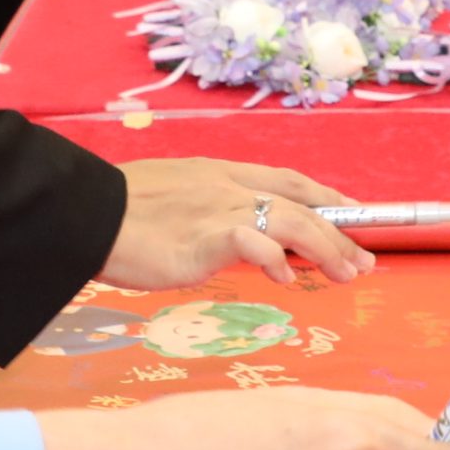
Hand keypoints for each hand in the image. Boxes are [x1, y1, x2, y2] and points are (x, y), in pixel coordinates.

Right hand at [106, 159, 377, 288]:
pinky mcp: (206, 233)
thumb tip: (240, 242)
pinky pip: (256, 240)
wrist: (84, 214)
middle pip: (300, 202)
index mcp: (219, 173)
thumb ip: (209, 216)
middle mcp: (226, 185)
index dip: (325, 197)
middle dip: (340, 230)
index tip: (352, 214)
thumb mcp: (174, 203)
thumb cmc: (118, 215)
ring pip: (292, 219)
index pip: (287, 181)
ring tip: (346, 274)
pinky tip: (287, 276)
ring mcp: (218, 207)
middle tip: (365, 260)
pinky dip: (277, 257)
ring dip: (326, 247)